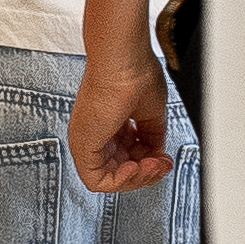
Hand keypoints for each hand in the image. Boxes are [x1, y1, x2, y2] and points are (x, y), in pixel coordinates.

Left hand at [68, 46, 176, 191]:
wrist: (125, 62)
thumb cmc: (134, 74)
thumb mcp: (149, 113)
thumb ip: (151, 137)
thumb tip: (157, 152)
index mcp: (107, 124)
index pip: (126, 157)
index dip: (147, 162)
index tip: (163, 157)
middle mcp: (93, 133)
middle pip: (118, 170)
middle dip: (146, 172)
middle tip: (161, 164)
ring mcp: (85, 139)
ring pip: (108, 178)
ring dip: (137, 177)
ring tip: (153, 164)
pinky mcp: (81, 144)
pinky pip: (95, 179)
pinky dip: (120, 181)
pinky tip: (136, 168)